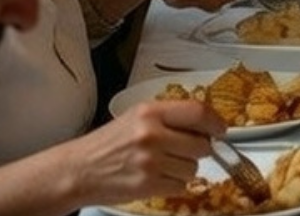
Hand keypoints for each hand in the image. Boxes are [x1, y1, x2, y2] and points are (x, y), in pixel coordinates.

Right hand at [64, 100, 224, 205]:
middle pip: (201, 145)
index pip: (198, 112)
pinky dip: (174, 185)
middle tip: (181, 151)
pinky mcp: (148, 185)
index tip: (220, 130)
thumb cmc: (107, 143)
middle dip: (197, 150)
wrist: (79, 170)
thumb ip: (170, 116)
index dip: (215, 123)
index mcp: (150, 112)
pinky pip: (181, 186)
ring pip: (193, 169)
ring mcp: (150, 162)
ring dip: (184, 169)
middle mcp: (152, 135)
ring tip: (161, 165)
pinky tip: (155, 177)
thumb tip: (207, 124)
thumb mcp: (136, 117)